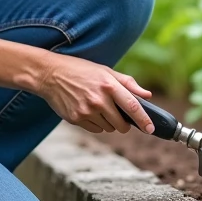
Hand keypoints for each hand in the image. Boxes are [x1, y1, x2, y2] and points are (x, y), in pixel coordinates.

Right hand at [34, 52, 155, 133]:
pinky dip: (97, 125)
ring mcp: (86, 111)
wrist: (50, 74)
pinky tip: (89, 111)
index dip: (144, 120)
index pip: (132, 106)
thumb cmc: (80, 70)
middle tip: (121, 117)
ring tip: (98, 107)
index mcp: (109, 85)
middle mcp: (99, 99)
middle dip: (124, 124)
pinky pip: (95, 130)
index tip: (151, 129)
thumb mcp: (105, 71)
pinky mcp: (76, 119)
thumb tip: (147, 95)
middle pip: (121, 124)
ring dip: (109, 123)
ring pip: (108, 128)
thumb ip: (128, 83)